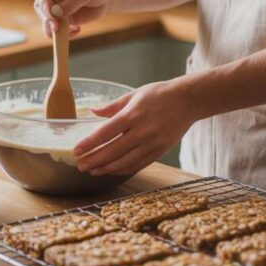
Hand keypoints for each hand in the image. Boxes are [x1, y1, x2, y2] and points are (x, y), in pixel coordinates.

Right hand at [33, 0, 111, 37]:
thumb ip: (71, 3)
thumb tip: (56, 14)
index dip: (45, 5)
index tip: (52, 16)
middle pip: (41, 10)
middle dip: (48, 20)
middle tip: (56, 27)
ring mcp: (54, 9)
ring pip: (46, 23)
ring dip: (54, 30)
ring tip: (70, 30)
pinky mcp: (61, 20)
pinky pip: (56, 32)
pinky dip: (64, 35)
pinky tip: (77, 30)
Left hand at [75, 80, 198, 175]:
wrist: (188, 100)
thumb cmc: (159, 94)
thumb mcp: (134, 95)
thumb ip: (112, 107)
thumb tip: (92, 112)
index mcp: (133, 114)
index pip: (105, 132)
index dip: (89, 143)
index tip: (76, 150)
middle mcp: (142, 131)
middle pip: (112, 151)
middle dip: (94, 160)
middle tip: (80, 165)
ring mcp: (152, 143)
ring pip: (124, 162)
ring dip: (106, 168)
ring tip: (92, 170)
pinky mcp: (160, 150)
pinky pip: (138, 164)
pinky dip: (123, 169)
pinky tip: (112, 170)